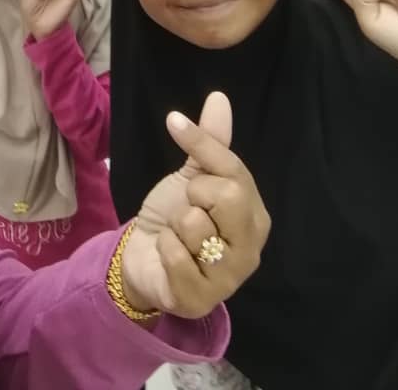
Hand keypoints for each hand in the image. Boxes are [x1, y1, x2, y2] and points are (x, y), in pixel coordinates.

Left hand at [120, 92, 269, 318]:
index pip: (234, 169)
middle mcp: (251, 249)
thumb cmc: (174, 216)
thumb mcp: (192, 177)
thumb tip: (219, 98)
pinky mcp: (201, 299)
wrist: (143, 259)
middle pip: (227, 196)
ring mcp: (229, 278)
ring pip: (195, 224)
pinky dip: (163, 248)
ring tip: (178, 238)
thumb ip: (211, 143)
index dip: (202, 144)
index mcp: (254, 216)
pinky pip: (176, 254)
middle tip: (187, 207)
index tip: (173, 122)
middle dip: (193, 194)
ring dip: (174, 226)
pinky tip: (168, 258)